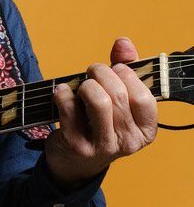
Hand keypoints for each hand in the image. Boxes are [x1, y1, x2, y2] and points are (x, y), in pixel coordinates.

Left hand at [44, 37, 157, 187]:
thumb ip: (126, 68)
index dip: (128, 75)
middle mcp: (128, 142)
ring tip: (82, 85)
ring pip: (98, 101)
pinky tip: (61, 92)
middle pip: (118, 95)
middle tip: (93, 71)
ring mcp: (102, 146)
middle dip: (102, 73)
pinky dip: (63, 93)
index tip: (116, 68)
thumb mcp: (119, 100)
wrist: (74, 163)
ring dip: (86, 84)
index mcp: (145, 130)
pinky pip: (70, 108)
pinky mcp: (76, 145)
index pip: (144, 96)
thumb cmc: (100, 124)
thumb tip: (123, 43)